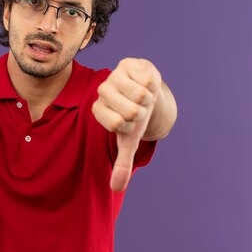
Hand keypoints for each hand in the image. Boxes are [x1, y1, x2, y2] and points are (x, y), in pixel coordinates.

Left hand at [92, 58, 161, 190]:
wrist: (143, 89)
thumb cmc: (134, 117)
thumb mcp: (129, 140)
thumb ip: (121, 163)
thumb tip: (116, 188)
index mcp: (99, 110)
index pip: (118, 125)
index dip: (132, 125)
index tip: (131, 121)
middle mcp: (102, 92)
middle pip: (132, 110)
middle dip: (143, 112)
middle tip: (139, 108)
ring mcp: (114, 76)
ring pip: (141, 94)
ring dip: (149, 98)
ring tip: (143, 96)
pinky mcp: (128, 63)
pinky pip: (148, 79)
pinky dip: (153, 85)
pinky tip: (145, 83)